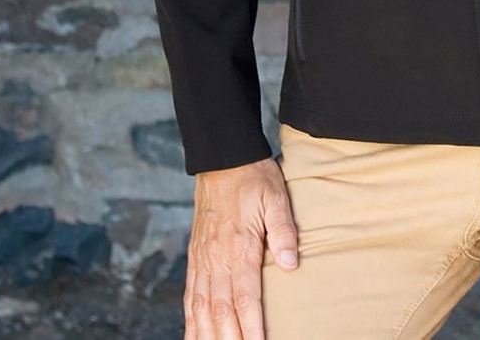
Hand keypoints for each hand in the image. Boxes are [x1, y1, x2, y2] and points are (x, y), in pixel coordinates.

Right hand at [184, 154, 298, 339]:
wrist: (222, 157)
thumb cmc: (253, 177)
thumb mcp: (276, 196)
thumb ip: (284, 231)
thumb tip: (290, 265)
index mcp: (239, 245)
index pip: (245, 297)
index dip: (252, 327)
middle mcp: (216, 257)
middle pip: (220, 310)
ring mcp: (202, 259)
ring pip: (200, 308)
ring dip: (207, 336)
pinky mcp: (195, 256)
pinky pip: (189, 296)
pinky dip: (190, 321)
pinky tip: (195, 335)